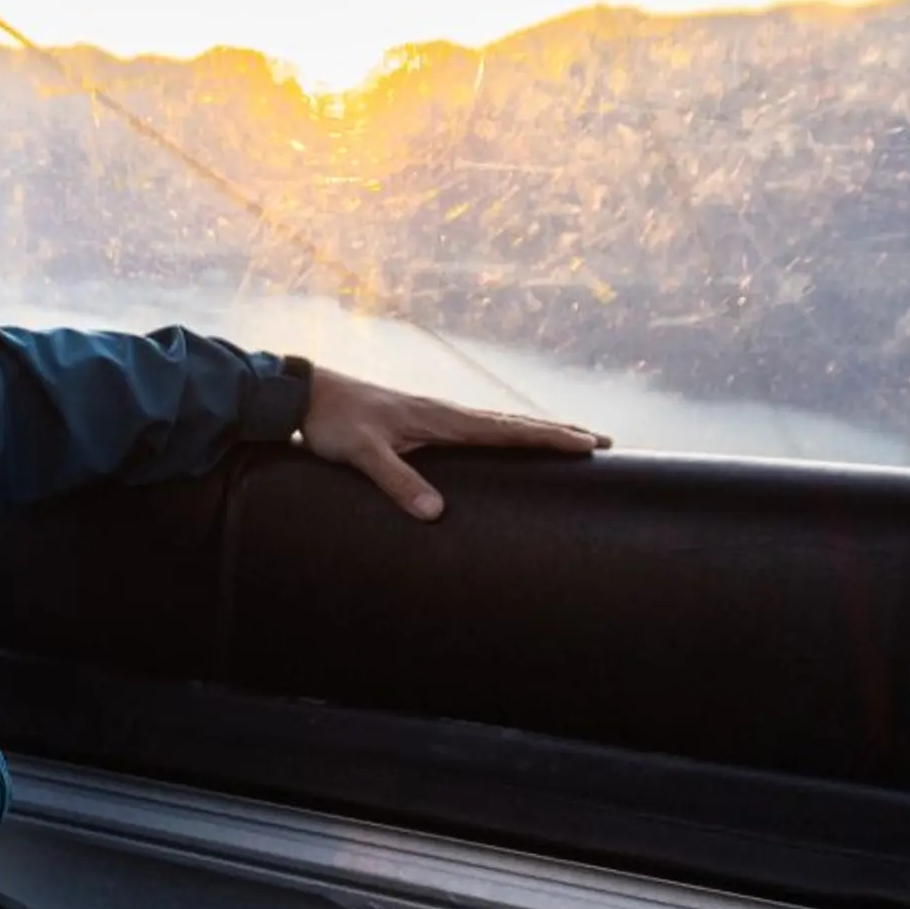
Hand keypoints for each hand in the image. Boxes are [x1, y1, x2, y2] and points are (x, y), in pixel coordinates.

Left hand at [300, 366, 605, 518]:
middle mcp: (447, 413)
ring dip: (537, 431)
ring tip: (572, 439)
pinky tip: (511, 442)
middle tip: (602, 441)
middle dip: (559, 432)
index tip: (588, 443)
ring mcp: (438, 416)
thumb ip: (397, 481)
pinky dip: (508, 433)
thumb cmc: (335, 421)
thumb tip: (435, 514)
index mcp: (442, 418)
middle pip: (515, 424)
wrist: (307, 394)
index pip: (507, 430)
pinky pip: (480, 429)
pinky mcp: (425, 422)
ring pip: (501, 424)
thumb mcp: (362, 454)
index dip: (549, 437)